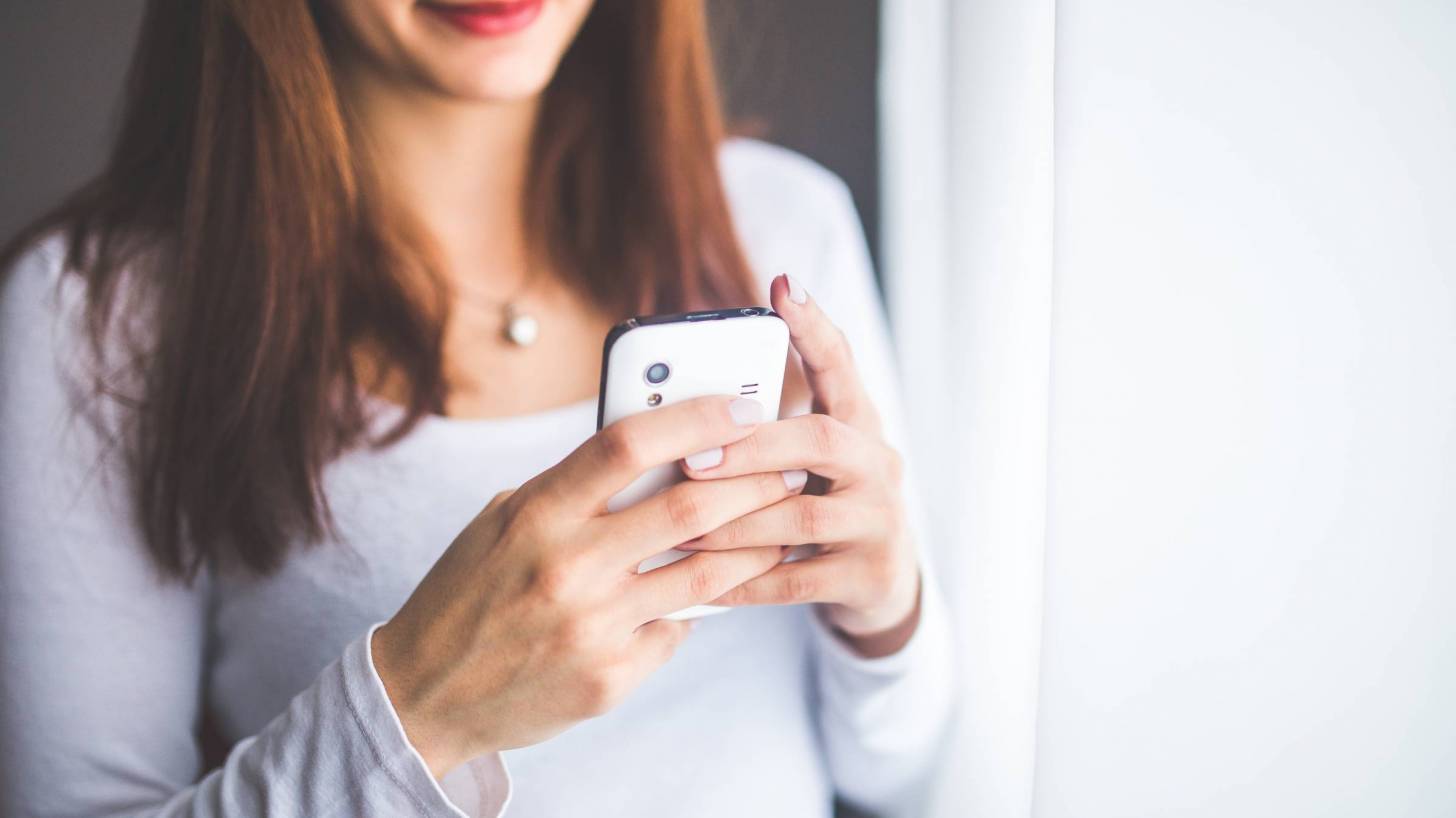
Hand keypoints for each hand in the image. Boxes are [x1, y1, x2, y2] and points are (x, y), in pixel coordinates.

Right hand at [372, 395, 803, 777]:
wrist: (425, 695)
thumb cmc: (469, 593)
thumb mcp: (503, 522)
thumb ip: (572, 489)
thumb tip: (658, 451)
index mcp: (536, 513)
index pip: (628, 444)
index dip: (695, 416)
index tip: (743, 404)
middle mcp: (567, 566)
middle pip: (688, 506)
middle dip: (754, 480)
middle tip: (789, 465)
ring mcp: (592, 626)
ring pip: (705, 575)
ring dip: (755, 544)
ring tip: (783, 523)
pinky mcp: (610, 677)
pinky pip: (677, 630)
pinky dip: (698, 608)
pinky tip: (716, 593)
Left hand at [677, 274, 922, 657]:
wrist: (881, 584)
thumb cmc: (820, 506)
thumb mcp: (805, 463)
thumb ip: (763, 434)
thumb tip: (677, 409)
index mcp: (858, 424)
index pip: (841, 365)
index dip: (814, 327)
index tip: (783, 286)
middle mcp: (879, 464)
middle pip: (822, 440)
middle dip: (752, 448)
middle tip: (690, 458)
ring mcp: (880, 521)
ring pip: (803, 517)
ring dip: (735, 522)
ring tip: (679, 526)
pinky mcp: (870, 575)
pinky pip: (797, 580)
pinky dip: (745, 581)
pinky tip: (704, 584)